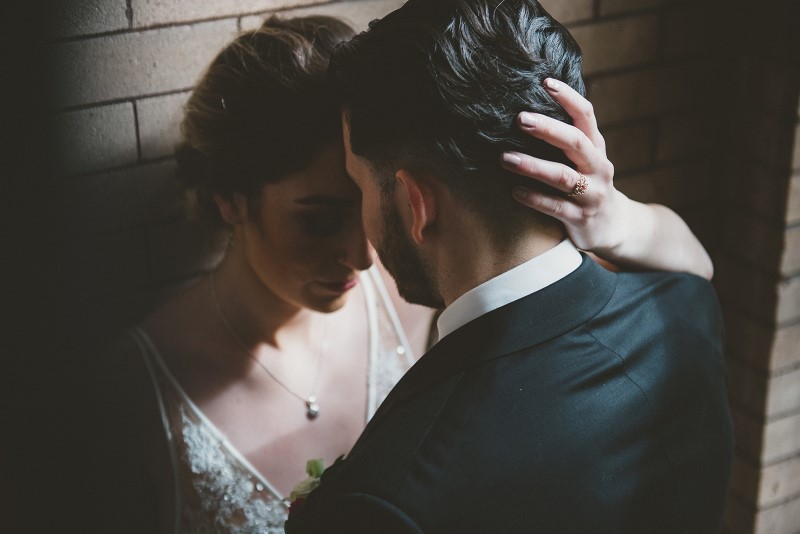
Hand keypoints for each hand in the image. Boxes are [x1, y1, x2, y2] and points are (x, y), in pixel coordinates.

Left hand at [499, 78, 712, 278]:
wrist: (614, 227)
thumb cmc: (588, 185)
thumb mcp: (585, 159)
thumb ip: (566, 138)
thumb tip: (528, 108)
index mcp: (596, 147)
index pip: (586, 116)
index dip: (569, 98)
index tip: (546, 82)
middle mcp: (598, 167)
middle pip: (576, 142)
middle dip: (549, 129)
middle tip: (521, 119)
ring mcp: (591, 194)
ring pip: (563, 177)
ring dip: (533, 166)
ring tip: (505, 158)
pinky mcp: (580, 218)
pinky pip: (556, 207)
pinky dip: (534, 198)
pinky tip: (514, 191)